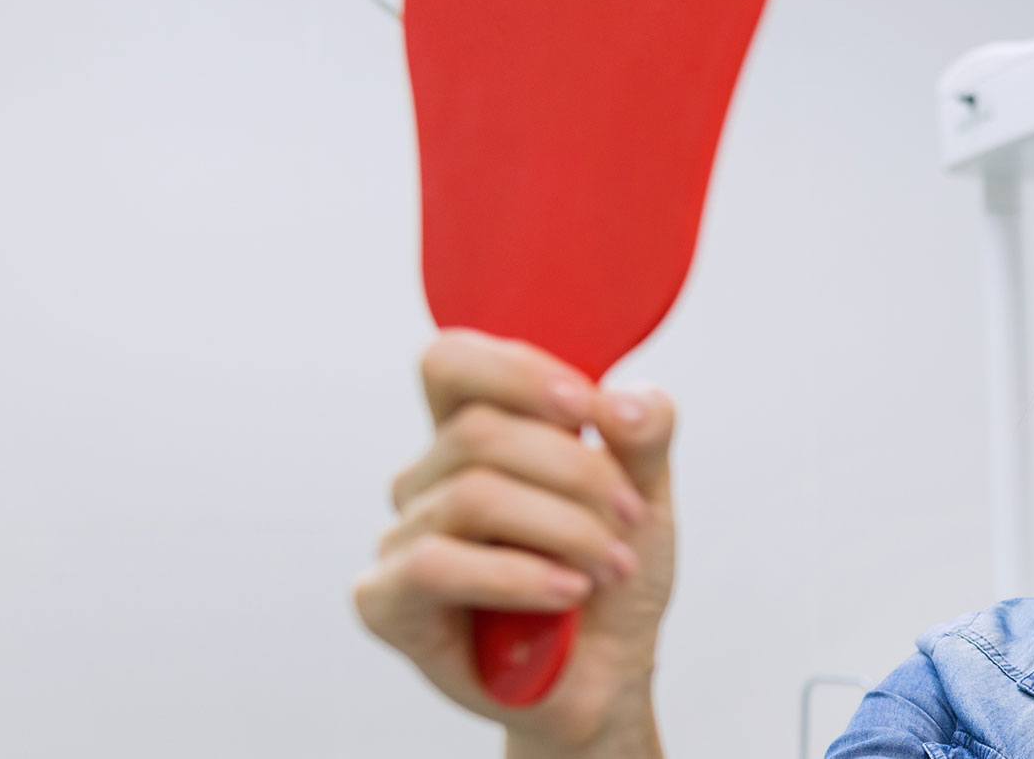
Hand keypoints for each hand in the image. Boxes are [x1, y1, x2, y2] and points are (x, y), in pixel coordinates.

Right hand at [351, 327, 676, 750]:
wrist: (607, 672)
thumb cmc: (611, 577)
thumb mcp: (647, 496)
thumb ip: (643, 435)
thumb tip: (621, 402)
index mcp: (475, 433)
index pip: (452, 361)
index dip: (517, 372)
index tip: (588, 410)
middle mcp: (429, 478)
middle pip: (478, 431)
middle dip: (577, 471)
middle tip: (631, 518)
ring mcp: (403, 537)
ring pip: (473, 495)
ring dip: (565, 529)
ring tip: (611, 567)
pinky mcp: (387, 601)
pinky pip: (439, 565)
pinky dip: (518, 575)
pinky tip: (566, 592)